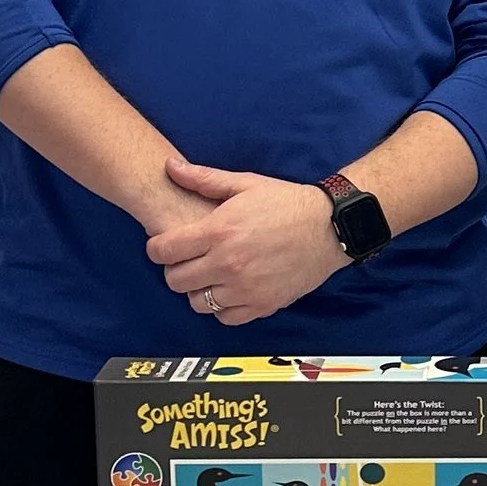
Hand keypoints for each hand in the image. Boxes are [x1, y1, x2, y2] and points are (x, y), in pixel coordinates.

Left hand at [144, 158, 344, 324]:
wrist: (329, 228)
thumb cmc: (287, 203)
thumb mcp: (245, 183)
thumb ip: (204, 179)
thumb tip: (170, 167)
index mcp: (219, 231)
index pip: (164, 251)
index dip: (157, 248)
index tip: (165, 245)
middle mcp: (228, 263)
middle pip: (175, 280)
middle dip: (175, 269)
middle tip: (188, 260)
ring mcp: (245, 288)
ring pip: (197, 302)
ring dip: (197, 290)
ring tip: (209, 275)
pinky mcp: (262, 304)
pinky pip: (225, 318)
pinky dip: (221, 307)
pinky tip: (229, 290)